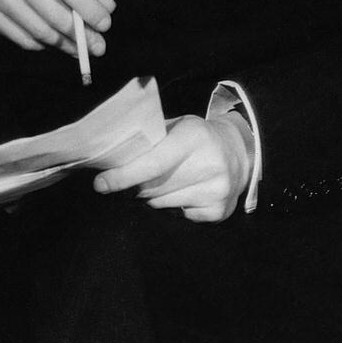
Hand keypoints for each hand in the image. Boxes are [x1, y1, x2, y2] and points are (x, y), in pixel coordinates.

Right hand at [0, 0, 115, 56]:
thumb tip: (107, 8)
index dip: (90, 10)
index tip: (106, 25)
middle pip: (55, 14)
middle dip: (81, 35)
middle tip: (98, 47)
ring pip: (40, 31)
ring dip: (65, 45)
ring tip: (81, 50)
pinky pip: (23, 39)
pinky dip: (44, 45)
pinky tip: (55, 43)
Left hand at [93, 113, 253, 222]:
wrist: (240, 152)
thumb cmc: (196, 137)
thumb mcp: (176, 126)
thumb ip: (149, 140)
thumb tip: (111, 158)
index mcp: (193, 137)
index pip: (152, 163)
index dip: (123, 176)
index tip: (100, 184)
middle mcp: (210, 164)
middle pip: (153, 187)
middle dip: (134, 186)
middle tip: (132, 180)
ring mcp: (217, 191)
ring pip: (162, 204)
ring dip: (152, 196)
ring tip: (162, 182)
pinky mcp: (220, 211)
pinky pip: (179, 215)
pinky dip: (172, 207)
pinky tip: (183, 192)